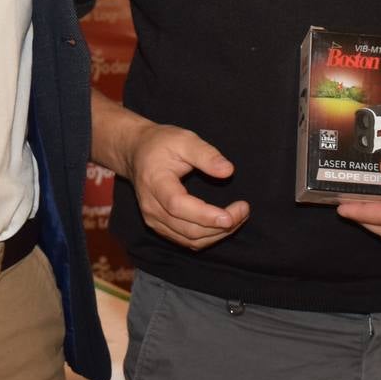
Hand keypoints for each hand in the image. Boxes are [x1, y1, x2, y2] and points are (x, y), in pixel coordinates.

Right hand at [119, 123, 249, 250]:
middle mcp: (151, 207)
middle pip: (187, 229)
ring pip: (190, 239)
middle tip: (244, 210)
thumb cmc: (161, 144)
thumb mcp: (184, 139)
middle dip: (220, 226)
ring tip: (238, 216)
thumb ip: (206, 154)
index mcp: (155, 182)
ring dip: (218, 234)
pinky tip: (223, 223)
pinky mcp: (160, 226)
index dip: (205, 215)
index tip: (230, 215)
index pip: (178, 206)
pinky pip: (187, 240)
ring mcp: (154, 220)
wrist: (137, 153)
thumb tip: (228, 171)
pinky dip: (209, 236)